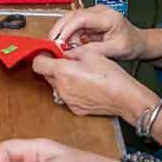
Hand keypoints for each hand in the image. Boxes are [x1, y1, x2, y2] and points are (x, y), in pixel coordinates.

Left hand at [33, 53, 147, 120]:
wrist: (124, 97)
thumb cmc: (111, 76)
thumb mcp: (90, 54)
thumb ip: (72, 53)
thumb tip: (63, 53)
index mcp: (62, 71)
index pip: (37, 64)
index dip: (42, 57)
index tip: (48, 55)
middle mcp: (61, 88)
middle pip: (47, 75)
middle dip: (54, 68)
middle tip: (68, 62)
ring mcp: (67, 100)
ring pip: (57, 86)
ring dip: (63, 80)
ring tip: (80, 75)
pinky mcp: (75, 109)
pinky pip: (67, 97)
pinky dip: (72, 91)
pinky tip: (86, 87)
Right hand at [49, 4, 141, 56]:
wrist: (138, 42)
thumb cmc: (131, 44)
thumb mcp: (114, 51)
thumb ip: (93, 51)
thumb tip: (71, 54)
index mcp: (108, 17)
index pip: (82, 18)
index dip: (67, 29)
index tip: (59, 42)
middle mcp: (100, 11)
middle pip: (73, 15)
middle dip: (60, 30)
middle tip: (53, 45)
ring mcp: (94, 12)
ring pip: (71, 18)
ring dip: (63, 32)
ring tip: (61, 47)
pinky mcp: (90, 18)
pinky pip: (74, 23)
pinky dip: (68, 33)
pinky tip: (68, 44)